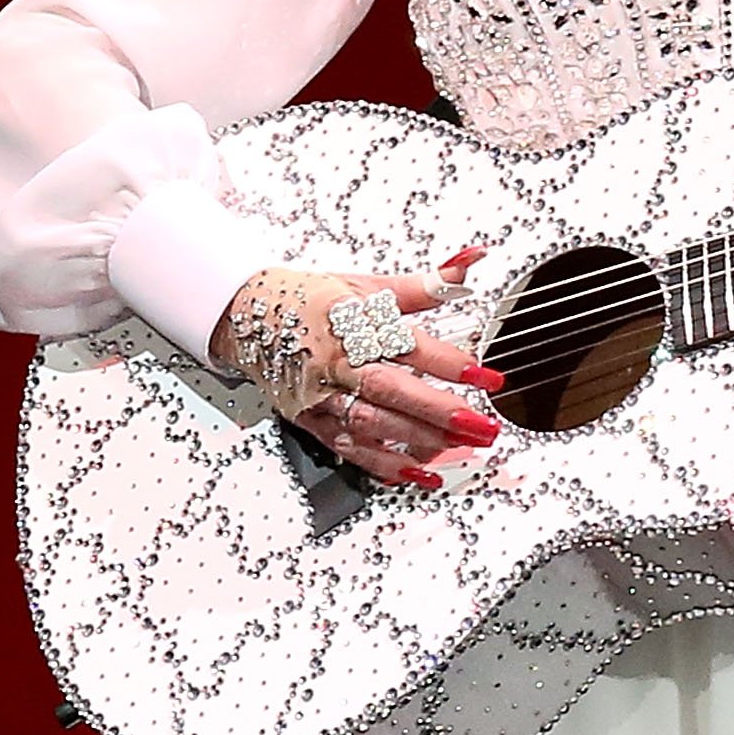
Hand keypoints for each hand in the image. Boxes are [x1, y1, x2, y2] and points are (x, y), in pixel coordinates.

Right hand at [209, 249, 503, 488]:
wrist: (246, 315)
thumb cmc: (309, 299)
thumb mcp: (366, 285)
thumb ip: (424, 284)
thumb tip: (469, 261)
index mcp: (353, 323)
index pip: (409, 345)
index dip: (450, 362)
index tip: (487, 376)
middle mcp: (336, 362)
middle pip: (391, 390)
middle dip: (439, 412)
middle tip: (481, 426)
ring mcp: (320, 395)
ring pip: (371, 424)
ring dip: (418, 440)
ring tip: (460, 448)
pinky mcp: (310, 419)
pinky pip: (348, 448)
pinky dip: (384, 464)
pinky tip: (415, 473)